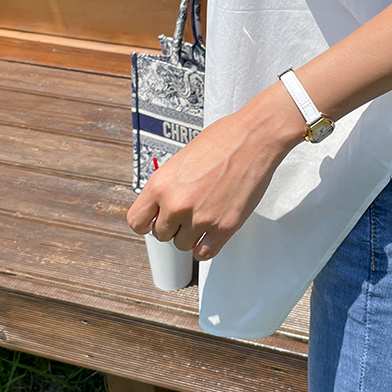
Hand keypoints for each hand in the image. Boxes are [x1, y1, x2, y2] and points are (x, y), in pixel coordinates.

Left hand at [126, 83, 304, 259]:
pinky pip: (204, 253)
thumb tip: (163, 206)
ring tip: (204, 216)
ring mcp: (201, 218)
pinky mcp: (224, 227)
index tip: (156, 220)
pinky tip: (212, 231)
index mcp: (160, 185)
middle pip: (162, 235)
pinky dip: (206, 245)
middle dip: (174, 226)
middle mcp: (177, 205)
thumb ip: (168, 187)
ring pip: (183, 245)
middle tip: (189, 212)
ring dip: (191, 235)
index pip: (136, 222)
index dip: (147, 222)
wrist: (254, 138)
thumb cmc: (222, 141)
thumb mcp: (181, 161)